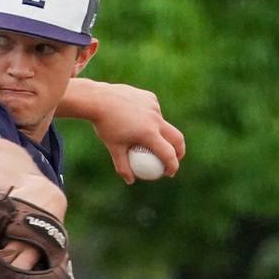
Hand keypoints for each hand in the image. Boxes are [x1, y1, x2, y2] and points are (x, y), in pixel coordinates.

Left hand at [60, 80, 185, 183]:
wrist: (98, 99)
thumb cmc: (105, 126)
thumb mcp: (113, 147)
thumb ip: (122, 166)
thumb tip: (130, 181)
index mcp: (149, 134)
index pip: (168, 154)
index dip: (173, 166)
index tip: (169, 173)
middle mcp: (155, 119)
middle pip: (177, 138)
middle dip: (179, 150)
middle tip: (173, 158)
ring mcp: (154, 107)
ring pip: (163, 123)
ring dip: (160, 132)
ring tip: (141, 134)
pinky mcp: (150, 97)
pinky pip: (154, 111)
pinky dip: (150, 117)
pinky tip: (135, 117)